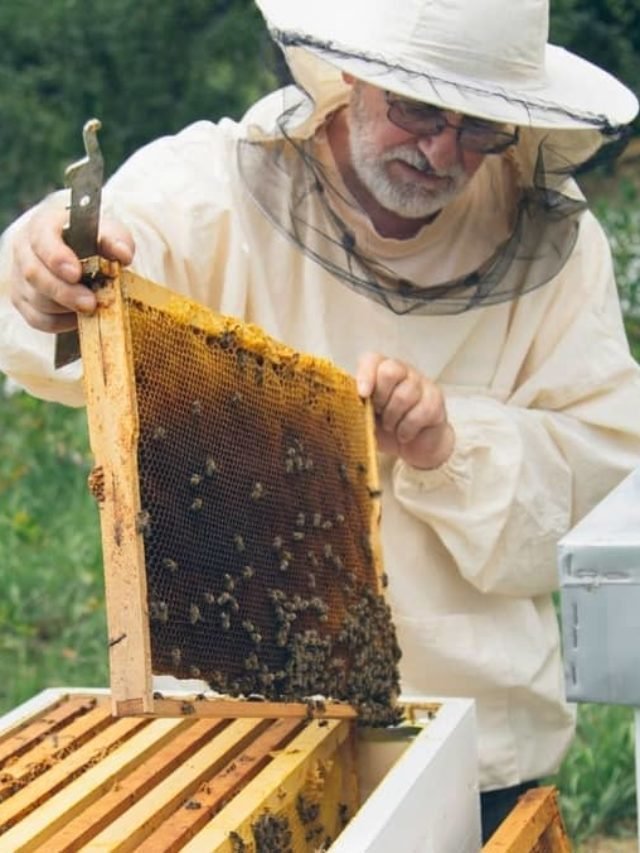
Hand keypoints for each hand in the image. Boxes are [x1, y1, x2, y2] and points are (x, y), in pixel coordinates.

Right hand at [10, 197, 134, 332]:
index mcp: (43, 226)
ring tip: (91, 308)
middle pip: (34, 274)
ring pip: (36, 300)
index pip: (42, 240)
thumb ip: (117, 240)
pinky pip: (38, 319)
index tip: (76, 274)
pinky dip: (61, 323)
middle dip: (64, 292)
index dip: (56, 258)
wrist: (80, 255)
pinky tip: (80, 319)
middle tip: (91, 303)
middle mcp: (25, 250)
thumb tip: (123, 254)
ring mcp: (20, 277)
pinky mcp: (24, 302)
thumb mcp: (108, 233)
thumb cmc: (93, 241)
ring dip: (66, 309)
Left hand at [356, 352, 453, 469]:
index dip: (366, 374)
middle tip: (379, 413)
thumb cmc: (385, 428)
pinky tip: (404, 434)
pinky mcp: (436, 400)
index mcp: (380, 371)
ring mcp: (422, 383)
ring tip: (391, 426)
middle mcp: (403, 371)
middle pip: (390, 371)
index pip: (372, 360)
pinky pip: (421, 411)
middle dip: (381, 397)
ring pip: (405, 394)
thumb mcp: (364, 417)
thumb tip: (342, 404)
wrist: (413, 446)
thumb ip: (354, 406)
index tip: (362, 394)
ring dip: (393, 417)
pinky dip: (407, 428)